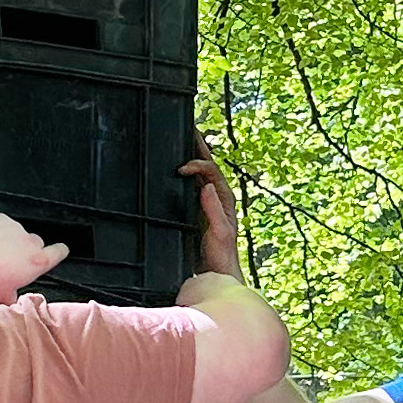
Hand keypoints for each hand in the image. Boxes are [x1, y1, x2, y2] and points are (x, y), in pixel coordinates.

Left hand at [0, 213, 67, 301]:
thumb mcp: (2, 296)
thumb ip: (13, 298)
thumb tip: (11, 301)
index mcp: (37, 262)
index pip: (59, 252)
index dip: (60, 252)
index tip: (59, 252)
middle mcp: (31, 242)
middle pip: (36, 244)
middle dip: (26, 251)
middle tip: (11, 263)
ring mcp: (16, 228)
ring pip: (18, 235)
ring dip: (10, 242)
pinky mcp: (1, 219)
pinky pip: (3, 225)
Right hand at [178, 135, 244, 277]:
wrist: (216, 273)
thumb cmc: (221, 255)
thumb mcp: (220, 233)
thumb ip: (214, 210)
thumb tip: (206, 185)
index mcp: (224, 199)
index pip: (211, 172)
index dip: (198, 165)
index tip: (181, 168)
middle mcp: (217, 197)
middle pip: (208, 166)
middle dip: (199, 147)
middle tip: (189, 129)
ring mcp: (208, 203)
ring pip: (200, 174)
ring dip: (193, 156)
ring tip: (184, 140)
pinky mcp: (198, 211)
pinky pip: (192, 185)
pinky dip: (187, 173)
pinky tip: (178, 169)